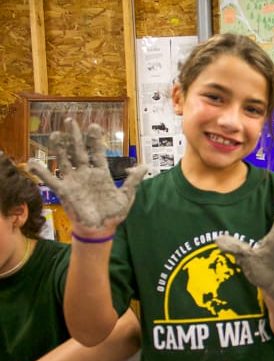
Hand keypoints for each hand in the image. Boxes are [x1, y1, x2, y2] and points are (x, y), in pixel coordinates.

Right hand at [28, 118, 147, 232]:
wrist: (101, 228)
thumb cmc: (113, 213)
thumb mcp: (126, 195)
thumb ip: (133, 180)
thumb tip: (145, 165)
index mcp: (101, 172)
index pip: (97, 152)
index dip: (95, 140)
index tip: (93, 126)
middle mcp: (86, 173)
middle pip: (79, 151)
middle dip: (75, 137)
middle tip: (70, 121)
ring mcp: (74, 181)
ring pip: (65, 161)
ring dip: (59, 148)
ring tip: (55, 134)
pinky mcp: (65, 191)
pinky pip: (51, 180)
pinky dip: (41, 172)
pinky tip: (32, 162)